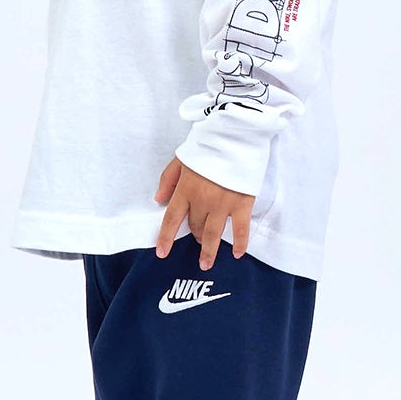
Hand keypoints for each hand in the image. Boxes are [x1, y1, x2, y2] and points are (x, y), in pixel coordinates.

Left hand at [153, 154, 253, 269]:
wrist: (236, 136)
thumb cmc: (208, 145)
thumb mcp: (181, 158)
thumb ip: (168, 180)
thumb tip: (158, 199)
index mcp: (186, 189)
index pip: (171, 219)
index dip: (166, 238)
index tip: (162, 253)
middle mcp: (202, 200)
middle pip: (193, 226)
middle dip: (192, 236)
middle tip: (195, 240)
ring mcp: (223, 204)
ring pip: (212, 234)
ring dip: (208, 251)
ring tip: (206, 263)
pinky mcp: (242, 203)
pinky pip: (240, 229)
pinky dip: (240, 243)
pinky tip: (237, 254)